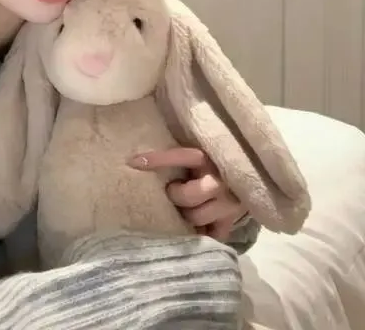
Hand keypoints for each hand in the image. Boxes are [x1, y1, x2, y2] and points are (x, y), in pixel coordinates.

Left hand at [129, 147, 246, 241]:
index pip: (181, 156)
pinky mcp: (234, 220)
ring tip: (184, 208)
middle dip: (175, 195)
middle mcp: (220, 181)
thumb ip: (182, 153)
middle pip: (188, 196)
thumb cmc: (215, 160)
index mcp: (210, 158)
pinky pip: (213, 234)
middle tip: (172, 191)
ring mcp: (229, 203)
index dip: (157, 159)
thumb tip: (143, 153)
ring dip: (186, 214)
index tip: (133, 162)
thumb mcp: (201, 151)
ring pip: (197, 217)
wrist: (252, 171)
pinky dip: (202, 234)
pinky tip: (194, 230)